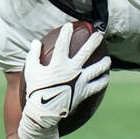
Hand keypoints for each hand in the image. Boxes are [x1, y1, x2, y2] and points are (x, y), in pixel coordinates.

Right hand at [18, 23, 110, 138]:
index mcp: (58, 64)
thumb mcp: (30, 71)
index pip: (62, 44)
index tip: (69, 26)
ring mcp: (80, 81)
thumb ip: (33, 55)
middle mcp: (72, 70)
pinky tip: (106, 77)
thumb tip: (35, 42)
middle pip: (86, 52)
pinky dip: (103, 80)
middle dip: (94, 41)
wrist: (44, 112)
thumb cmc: (35, 91)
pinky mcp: (84, 92)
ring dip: (104, 63)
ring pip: (97, 69)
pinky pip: (97, 85)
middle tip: (100, 35)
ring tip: (108, 59)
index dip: (65, 33)